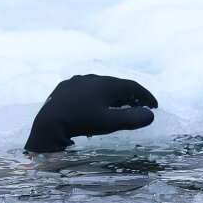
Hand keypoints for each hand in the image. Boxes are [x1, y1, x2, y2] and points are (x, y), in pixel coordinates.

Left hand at [24, 74, 158, 152]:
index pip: (133, 87)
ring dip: (112, 96)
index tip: (154, 106)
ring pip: (100, 87)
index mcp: (106, 84)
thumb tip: (150, 115)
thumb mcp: (110, 123)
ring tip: (117, 107)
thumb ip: (132, 119)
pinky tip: (93, 106)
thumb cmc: (81, 122)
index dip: (146, 96)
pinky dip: (96, 97)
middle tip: (138, 107)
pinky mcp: (64, 88)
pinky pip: (85, 90)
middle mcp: (93, 78)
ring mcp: (77, 82)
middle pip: (117, 85)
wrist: (48, 123)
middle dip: (130, 96)